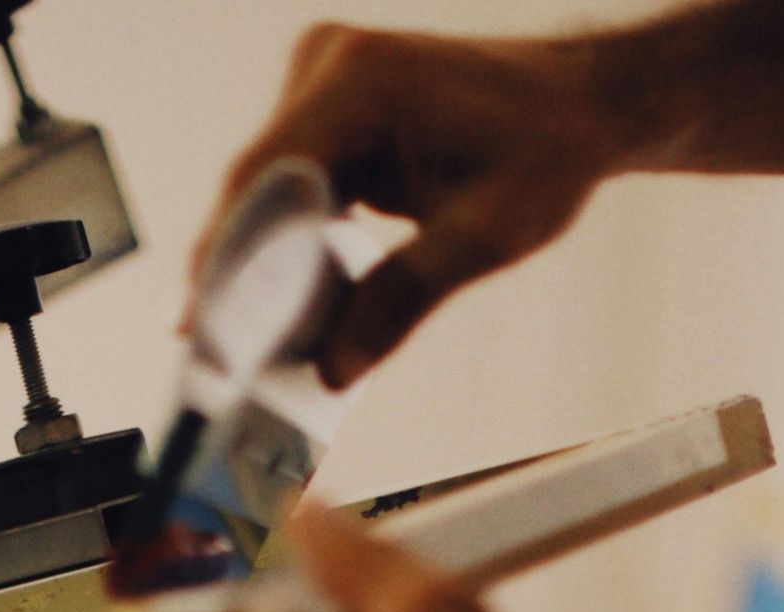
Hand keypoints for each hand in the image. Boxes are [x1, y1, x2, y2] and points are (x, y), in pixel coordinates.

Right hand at [192, 23, 631, 384]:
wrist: (583, 102)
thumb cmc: (549, 149)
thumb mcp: (485, 236)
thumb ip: (402, 302)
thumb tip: (330, 371)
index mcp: (363, 82)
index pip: (265, 175)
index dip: (225, 258)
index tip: (201, 329)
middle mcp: (330, 67)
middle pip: (255, 186)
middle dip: (237, 275)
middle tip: (217, 363)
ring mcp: (325, 84)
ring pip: (265, 192)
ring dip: (258, 266)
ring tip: (246, 348)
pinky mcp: (330, 112)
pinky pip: (290, 188)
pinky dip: (286, 246)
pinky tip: (283, 309)